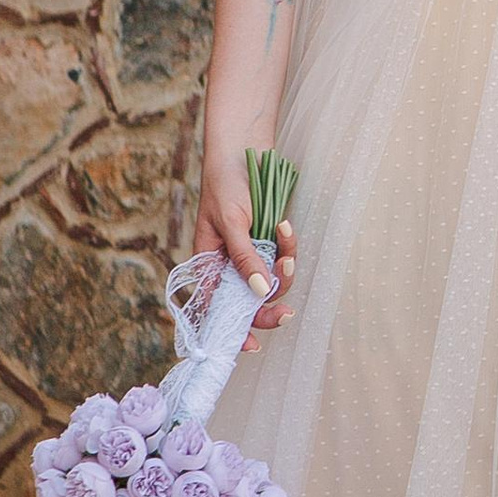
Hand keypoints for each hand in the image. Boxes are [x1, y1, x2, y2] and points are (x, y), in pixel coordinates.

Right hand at [195, 154, 295, 333]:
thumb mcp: (231, 222)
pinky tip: (285, 224)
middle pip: (250, 303)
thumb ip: (244, 258)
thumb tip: (259, 292)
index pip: (216, 309)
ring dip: (284, 267)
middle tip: (288, 314)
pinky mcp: (270, 242)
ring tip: (285, 235)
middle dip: (270, 308)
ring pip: (272, 281)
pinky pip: (284, 256)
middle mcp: (230, 265)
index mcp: (209, 266)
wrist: (244, 150)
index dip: (232, 330)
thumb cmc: (226, 184)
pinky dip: (288, 243)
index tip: (251, 346)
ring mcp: (252, 254)